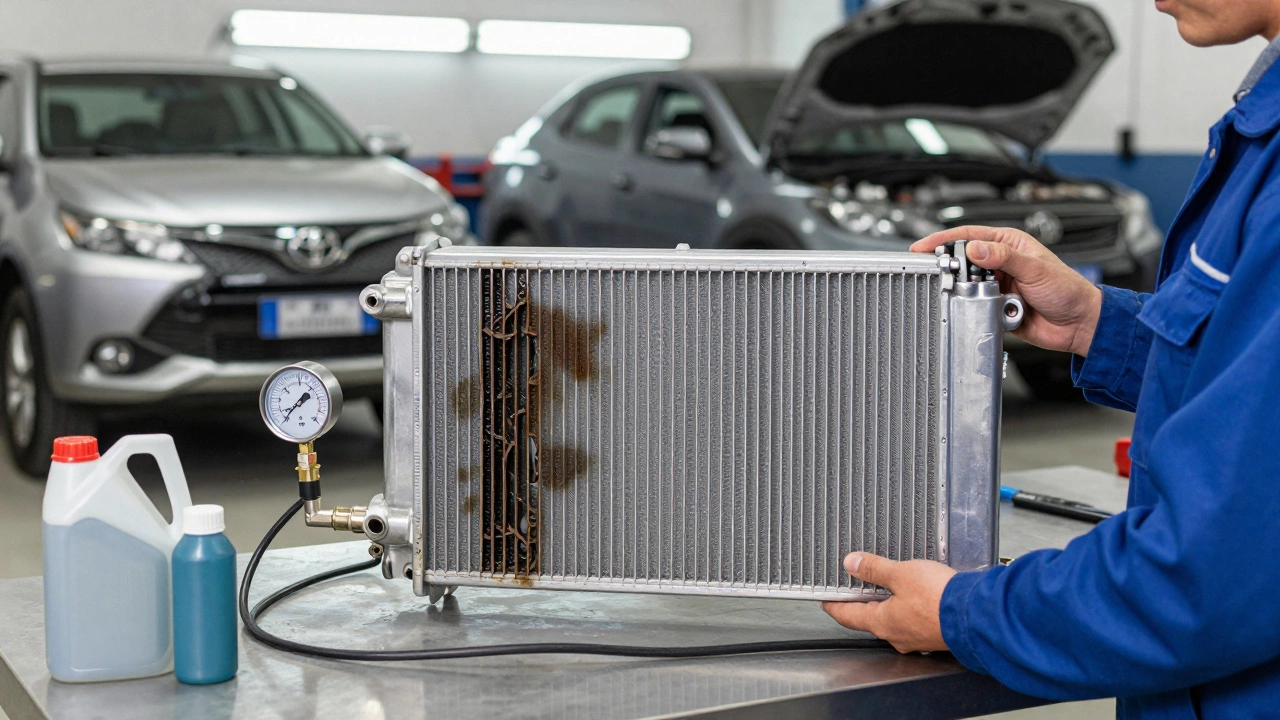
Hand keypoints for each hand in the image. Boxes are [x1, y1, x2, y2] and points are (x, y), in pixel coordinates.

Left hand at [822, 552, 955, 652]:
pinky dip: (909, 610)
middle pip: (870, 619)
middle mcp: (897, 636)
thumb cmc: (939, 598)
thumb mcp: (901, 574)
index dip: (834, 607)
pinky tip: (916, 598)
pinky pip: (915, 622)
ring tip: (886, 589)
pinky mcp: (935, 635)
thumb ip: (874, 568)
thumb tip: (851, 563)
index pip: (848, 616)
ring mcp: (917, 638)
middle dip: (862, 605)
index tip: (826, 603)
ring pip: (894, 621)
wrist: (977, 616)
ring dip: (888, 606)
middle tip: (854, 592)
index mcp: (882, 623)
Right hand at [911, 226, 1103, 356]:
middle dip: (951, 268)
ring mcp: (997, 285)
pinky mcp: (995, 306)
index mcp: (1009, 245)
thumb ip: (1003, 257)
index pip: (970, 237)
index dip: (943, 241)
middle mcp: (1001, 263)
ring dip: (967, 291)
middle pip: (963, 261)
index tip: (923, 247)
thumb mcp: (1035, 268)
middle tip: (937, 273)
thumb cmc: (1067, 290)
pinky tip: (984, 309)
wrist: (1079, 324)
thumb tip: (975, 249)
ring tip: (962, 293)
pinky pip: (976, 306)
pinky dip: (978, 309)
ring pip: (967, 286)